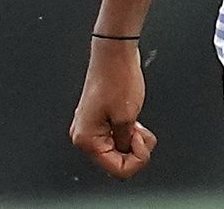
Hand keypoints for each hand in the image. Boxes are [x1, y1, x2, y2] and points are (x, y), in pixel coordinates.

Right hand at [69, 37, 155, 177]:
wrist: (115, 53)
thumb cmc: (117, 77)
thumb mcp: (127, 117)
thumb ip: (127, 144)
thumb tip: (128, 155)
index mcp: (86, 139)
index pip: (117, 170)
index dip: (136, 158)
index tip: (140, 139)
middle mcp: (83, 136)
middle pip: (116, 162)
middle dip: (134, 149)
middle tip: (138, 128)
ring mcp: (90, 127)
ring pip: (117, 150)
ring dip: (131, 140)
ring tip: (134, 121)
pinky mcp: (98, 120)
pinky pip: (115, 137)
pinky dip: (127, 132)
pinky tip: (130, 118)